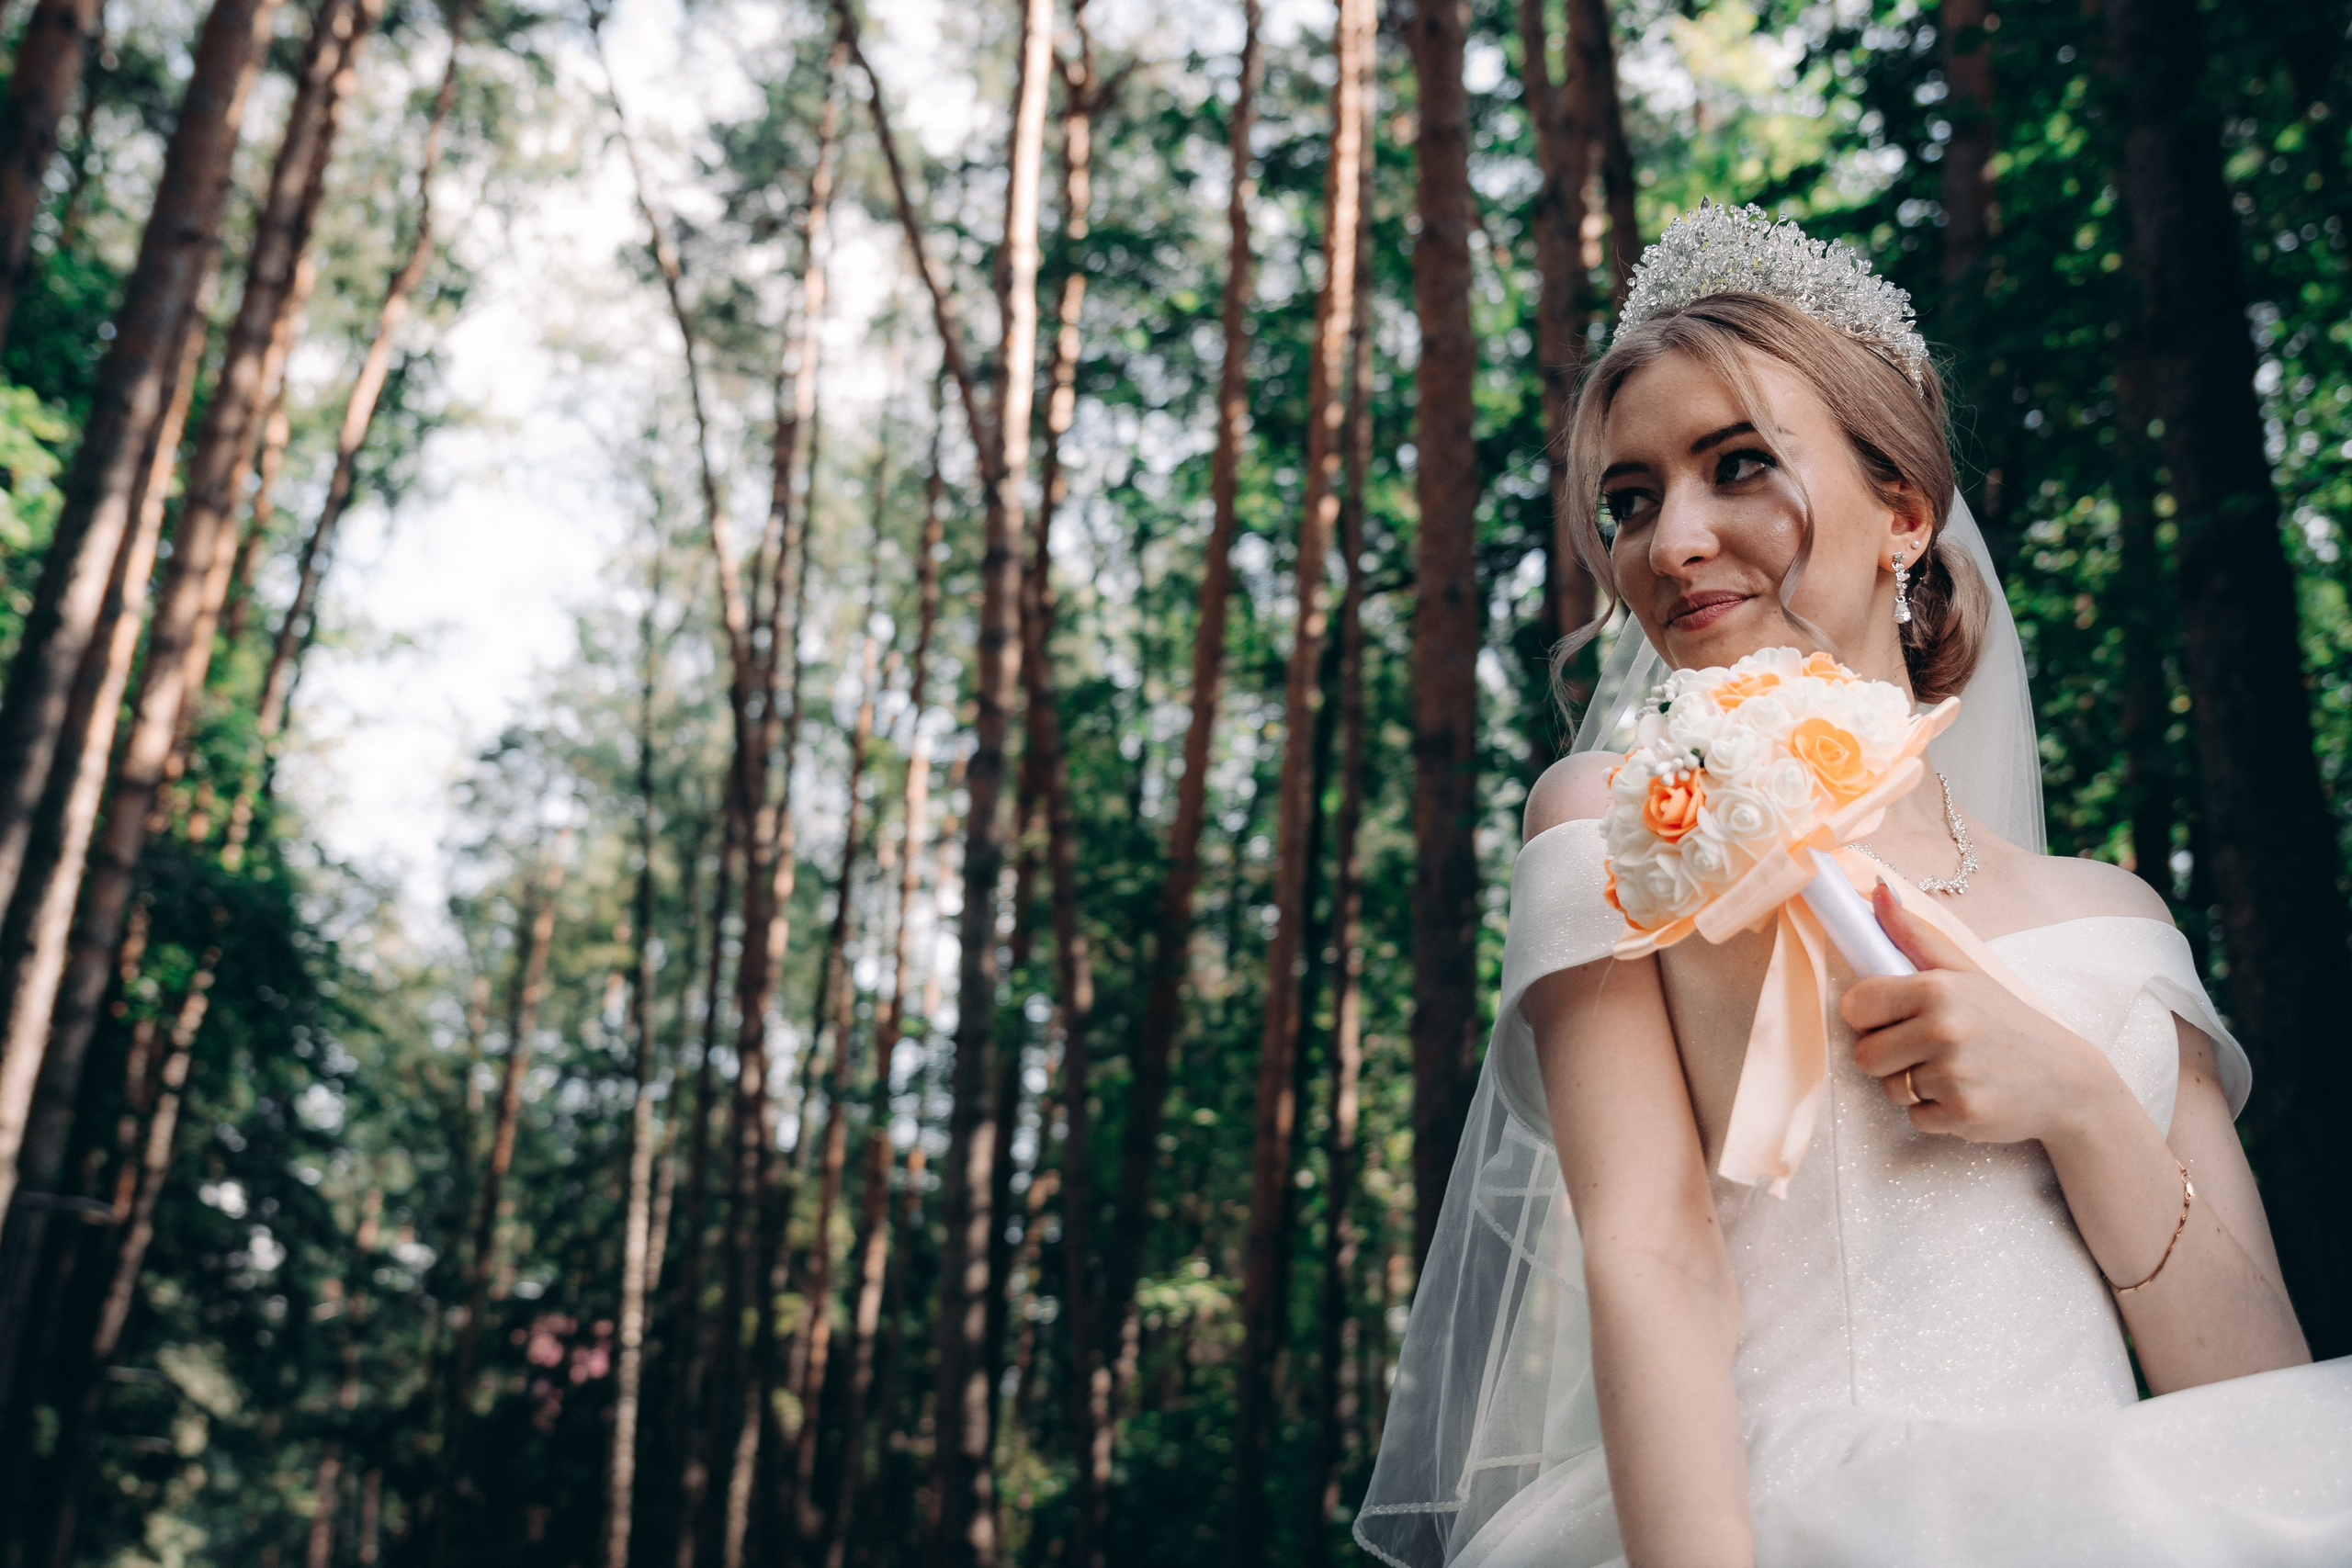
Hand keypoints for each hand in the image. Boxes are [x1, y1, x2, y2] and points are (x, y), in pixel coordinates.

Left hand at [1838, 881, 2116, 1148]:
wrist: (2068, 1081)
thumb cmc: (2006, 1021)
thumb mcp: (1965, 971)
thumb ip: (1912, 934)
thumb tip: (1875, 888)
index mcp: (1936, 989)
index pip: (1854, 1006)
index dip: (1869, 1017)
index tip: (1894, 1018)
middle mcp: (1943, 1030)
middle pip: (1864, 1055)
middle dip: (1889, 1056)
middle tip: (1928, 1049)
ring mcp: (1953, 1075)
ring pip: (1888, 1089)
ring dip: (1913, 1085)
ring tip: (1953, 1070)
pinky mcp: (1962, 1115)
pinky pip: (1914, 1118)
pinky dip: (1935, 1112)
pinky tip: (1966, 1094)